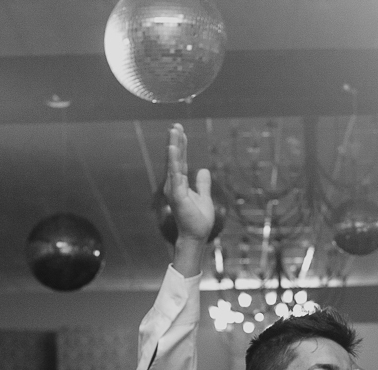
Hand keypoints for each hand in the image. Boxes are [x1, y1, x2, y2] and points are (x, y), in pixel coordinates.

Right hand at [164, 123, 214, 243]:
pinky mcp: (177, 194)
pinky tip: (173, 149)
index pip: (179, 160)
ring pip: (173, 163)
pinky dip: (174, 161)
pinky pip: (175, 174)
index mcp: (179, 183)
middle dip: (175, 141)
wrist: (196, 236)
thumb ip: (202, 184)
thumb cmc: (198, 220)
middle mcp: (173, 184)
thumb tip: (203, 170)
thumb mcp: (204, 197)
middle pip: (174, 159)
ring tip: (174, 131)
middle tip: (176, 125)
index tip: (180, 131)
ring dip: (173, 147)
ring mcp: (174, 189)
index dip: (180, 146)